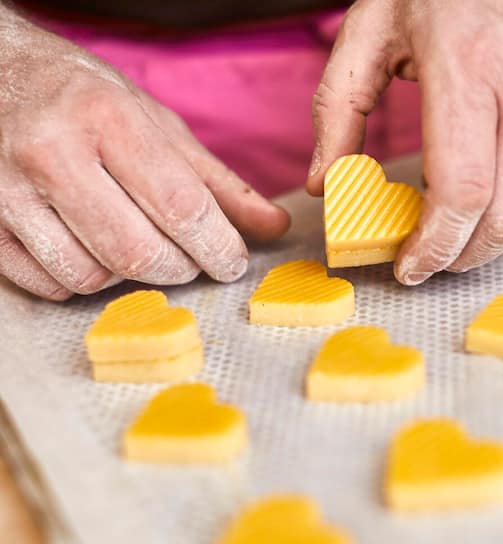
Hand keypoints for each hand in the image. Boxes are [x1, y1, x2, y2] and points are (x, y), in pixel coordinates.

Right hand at [0, 13, 289, 300]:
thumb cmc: (85, 97)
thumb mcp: (157, 124)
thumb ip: (216, 181)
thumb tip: (272, 227)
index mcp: (107, 118)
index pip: (179, 206)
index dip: (217, 247)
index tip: (234, 262)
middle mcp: (52, 151)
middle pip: (136, 251)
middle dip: (180, 269)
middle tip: (194, 262)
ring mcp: (7, 189)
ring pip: (90, 274)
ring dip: (130, 278)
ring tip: (144, 251)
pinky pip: (46, 283)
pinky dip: (83, 282)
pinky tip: (96, 253)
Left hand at [306, 0, 502, 283]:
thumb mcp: (372, 25)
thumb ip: (337, 106)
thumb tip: (324, 183)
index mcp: (466, 64)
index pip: (461, 191)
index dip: (435, 245)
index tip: (409, 266)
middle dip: (465, 256)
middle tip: (432, 260)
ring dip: (491, 231)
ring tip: (456, 226)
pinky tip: (492, 176)